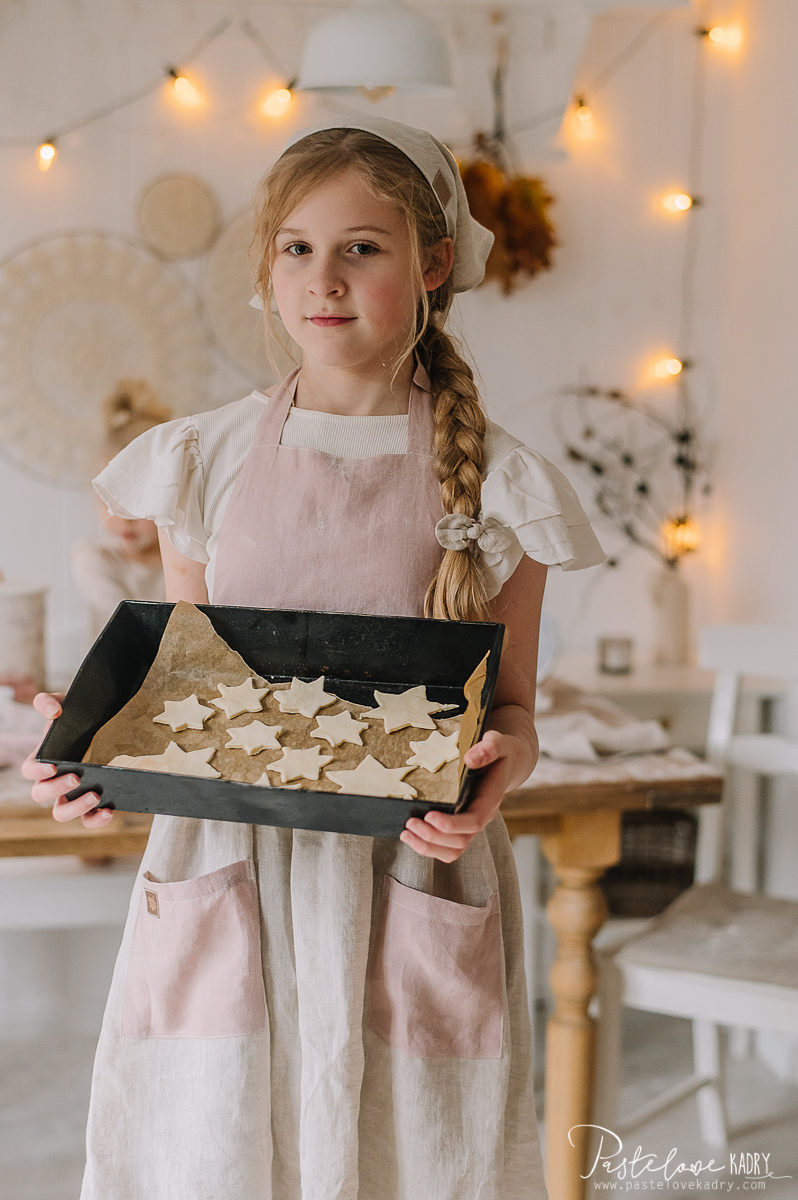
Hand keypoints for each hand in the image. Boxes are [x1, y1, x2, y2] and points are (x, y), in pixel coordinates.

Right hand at [21, 693, 113, 828]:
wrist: (111, 729)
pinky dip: (96, 820)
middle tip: (76, 777)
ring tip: (95, 796)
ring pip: (61, 813)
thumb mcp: (66, 706)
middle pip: (41, 794)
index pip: (29, 770)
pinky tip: (109, 810)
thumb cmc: (82, 719)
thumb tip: (53, 711)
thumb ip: (50, 701)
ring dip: (75, 808)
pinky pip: (88, 820)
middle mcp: (54, 780)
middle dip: (56, 789)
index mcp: (44, 759)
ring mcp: (72, 794)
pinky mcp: (91, 804)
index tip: (53, 765)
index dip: (37, 771)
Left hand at [399, 727, 531, 862]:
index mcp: (490, 800)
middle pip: (460, 841)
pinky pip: (447, 847)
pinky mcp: (461, 827)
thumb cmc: (499, 753)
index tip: (429, 816)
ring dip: (427, 847)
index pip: (473, 822)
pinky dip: (428, 846)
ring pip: (453, 851)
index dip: (451, 824)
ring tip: (405, 834)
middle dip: (433, 837)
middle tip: (410, 822)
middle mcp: (482, 817)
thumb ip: (488, 749)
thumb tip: (470, 759)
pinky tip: (410, 836)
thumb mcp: (497, 743)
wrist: (505, 762)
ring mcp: (471, 825)